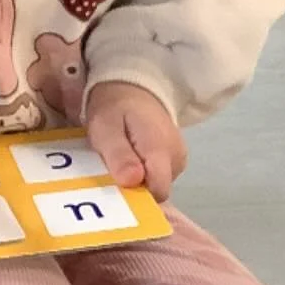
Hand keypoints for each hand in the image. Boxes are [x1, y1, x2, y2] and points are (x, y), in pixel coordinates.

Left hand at [86, 82, 187, 201]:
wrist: (133, 87)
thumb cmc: (115, 107)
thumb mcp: (106, 128)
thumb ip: (119, 155)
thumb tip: (133, 181)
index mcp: (160, 149)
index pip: (157, 191)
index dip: (135, 196)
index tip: (115, 187)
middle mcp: (176, 157)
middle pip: (156, 191)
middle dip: (134, 189)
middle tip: (112, 170)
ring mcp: (179, 158)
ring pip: (157, 186)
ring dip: (137, 181)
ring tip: (120, 161)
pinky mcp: (176, 159)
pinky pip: (159, 177)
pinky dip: (144, 175)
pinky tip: (131, 161)